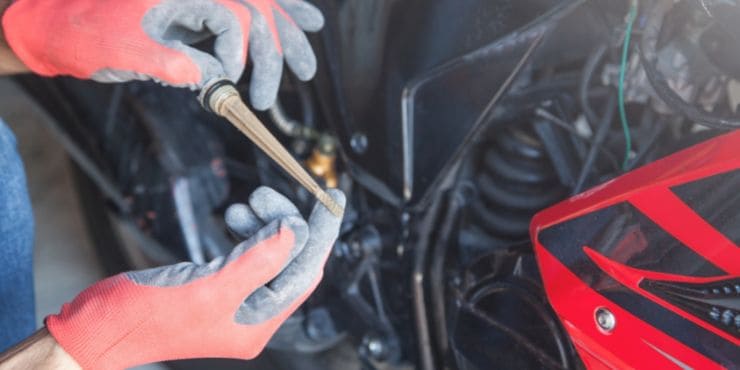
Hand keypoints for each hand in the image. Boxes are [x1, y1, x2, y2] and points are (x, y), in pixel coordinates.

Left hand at [1, 0, 323, 108]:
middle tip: (286, 86)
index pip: (232, 15)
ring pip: (260, 4)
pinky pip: (247, 7)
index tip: (236, 85)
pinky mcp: (200, 6)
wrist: (58, 24)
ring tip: (309, 63)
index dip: (241, 52)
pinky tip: (309, 20)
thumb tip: (217, 79)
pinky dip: (280, 13)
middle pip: (256, 7)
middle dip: (277, 48)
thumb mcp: (124, 51)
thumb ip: (172, 63)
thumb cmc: (85, 34)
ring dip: (290, 31)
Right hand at [46, 187, 344, 369]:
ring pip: (266, 253)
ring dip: (263, 224)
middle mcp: (251, 315)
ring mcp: (233, 302)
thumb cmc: (144, 316)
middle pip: (288, 260)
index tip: (331, 198)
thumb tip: (296, 233)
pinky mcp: (213, 287)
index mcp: (258, 323)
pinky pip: (244, 254)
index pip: (305, 271)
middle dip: (284, 223)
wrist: (95, 328)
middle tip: (265, 195)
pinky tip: (234, 216)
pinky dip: (244, 232)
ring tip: (247, 204)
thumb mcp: (210, 287)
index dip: (320, 233)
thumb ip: (258, 261)